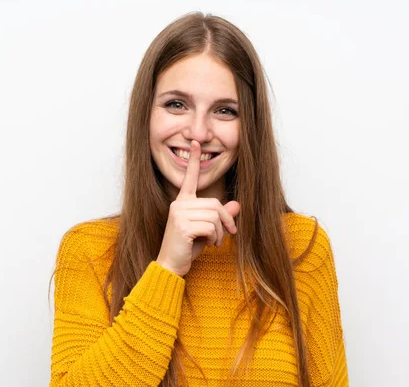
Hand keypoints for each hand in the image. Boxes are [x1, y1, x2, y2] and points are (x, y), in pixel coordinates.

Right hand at [156, 140, 240, 276]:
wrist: (172, 265)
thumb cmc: (187, 248)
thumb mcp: (207, 230)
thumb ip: (220, 217)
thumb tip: (237, 205)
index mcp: (183, 202)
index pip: (190, 178)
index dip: (195, 161)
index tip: (196, 143)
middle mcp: (179, 204)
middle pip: (215, 204)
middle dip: (226, 221)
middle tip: (227, 236)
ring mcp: (179, 214)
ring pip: (215, 216)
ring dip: (221, 233)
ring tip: (215, 243)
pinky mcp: (182, 225)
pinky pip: (211, 226)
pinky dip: (215, 238)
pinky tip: (207, 245)